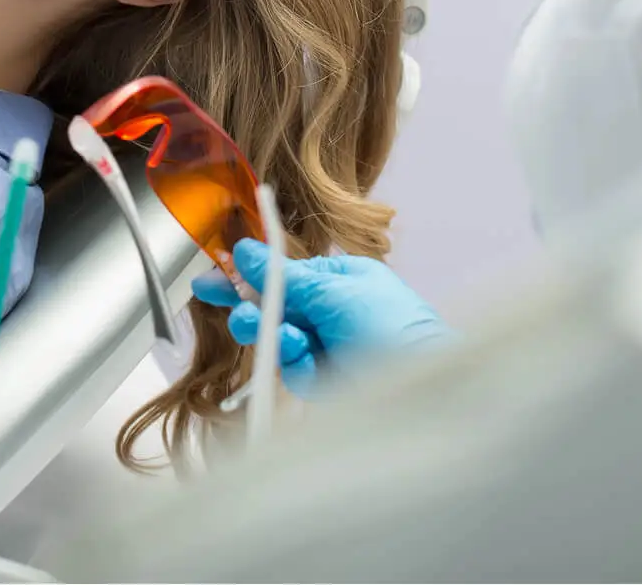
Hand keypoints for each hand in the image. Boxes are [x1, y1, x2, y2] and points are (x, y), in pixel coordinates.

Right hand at [193, 239, 453, 398]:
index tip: (212, 278)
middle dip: (255, 311)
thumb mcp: (336, 293)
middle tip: (245, 317)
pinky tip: (307, 362)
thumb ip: (285, 276)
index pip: (285, 272)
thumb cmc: (395, 330)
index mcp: (343, 280)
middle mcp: (335, 313)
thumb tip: (245, 249)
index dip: (248, 275)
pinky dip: (293, 365)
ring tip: (278, 338)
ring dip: (273, 337)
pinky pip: (292, 371)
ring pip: (279, 340)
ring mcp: (330, 349)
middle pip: (276, 307)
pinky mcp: (327, 383)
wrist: (429, 391)